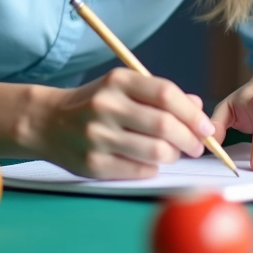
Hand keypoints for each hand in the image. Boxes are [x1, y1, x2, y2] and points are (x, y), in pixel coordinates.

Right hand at [30, 68, 214, 179]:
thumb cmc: (94, 103)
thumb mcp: (123, 86)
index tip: (206, 127)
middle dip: (190, 139)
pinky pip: (139, 170)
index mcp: (117, 81)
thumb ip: (160, 94)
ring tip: (173, 153)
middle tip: (197, 146)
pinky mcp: (94, 164)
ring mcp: (98, 137)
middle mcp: (107, 106)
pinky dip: (153, 168)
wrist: (46, 121)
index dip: (192, 114)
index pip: (166, 94)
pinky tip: (150, 161)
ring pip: (156, 152)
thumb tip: (197, 108)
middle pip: (165, 125)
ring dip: (174, 155)